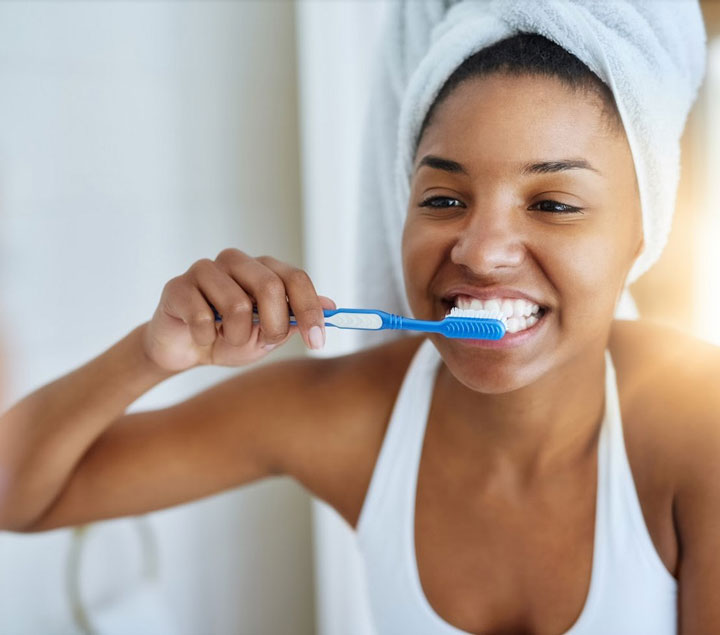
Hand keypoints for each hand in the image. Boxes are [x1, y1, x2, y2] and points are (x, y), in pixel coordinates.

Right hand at [142, 249, 335, 370]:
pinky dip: (207, 338)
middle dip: (274, 325)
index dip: (309, 311)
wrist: (185, 350)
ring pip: (237, 304)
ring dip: (236, 336)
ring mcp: (205, 270)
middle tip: (265, 342)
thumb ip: (295, 319)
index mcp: (263, 269)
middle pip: (270, 286)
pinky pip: (202, 317)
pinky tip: (202, 337)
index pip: (296, 278)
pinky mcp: (177, 286)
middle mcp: (236, 261)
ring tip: (227, 339)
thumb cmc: (229, 338)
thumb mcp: (269, 335)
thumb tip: (332, 306)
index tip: (317, 341)